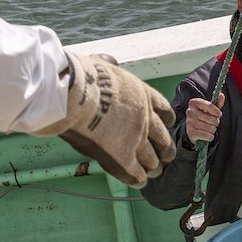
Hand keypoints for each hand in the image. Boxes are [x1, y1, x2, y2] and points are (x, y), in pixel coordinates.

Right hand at [38, 53, 176, 187]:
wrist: (75, 94)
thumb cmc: (83, 77)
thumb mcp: (103, 64)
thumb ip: (111, 67)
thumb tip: (109, 61)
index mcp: (143, 96)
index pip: (165, 112)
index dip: (166, 121)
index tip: (166, 125)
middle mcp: (145, 120)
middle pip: (164, 140)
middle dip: (164, 149)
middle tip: (164, 155)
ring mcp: (136, 141)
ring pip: (153, 161)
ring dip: (154, 166)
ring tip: (153, 170)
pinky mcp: (122, 159)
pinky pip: (137, 175)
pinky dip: (139, 179)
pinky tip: (138, 180)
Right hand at [186, 97, 221, 143]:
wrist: (193, 130)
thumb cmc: (203, 117)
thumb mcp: (210, 109)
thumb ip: (217, 102)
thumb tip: (221, 95)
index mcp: (194, 102)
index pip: (210, 105)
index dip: (217, 112)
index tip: (219, 115)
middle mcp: (190, 111)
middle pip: (211, 118)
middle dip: (215, 122)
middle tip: (212, 123)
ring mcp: (189, 122)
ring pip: (210, 128)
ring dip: (213, 130)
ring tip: (208, 128)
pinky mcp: (190, 132)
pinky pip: (207, 135)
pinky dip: (210, 136)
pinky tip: (207, 135)